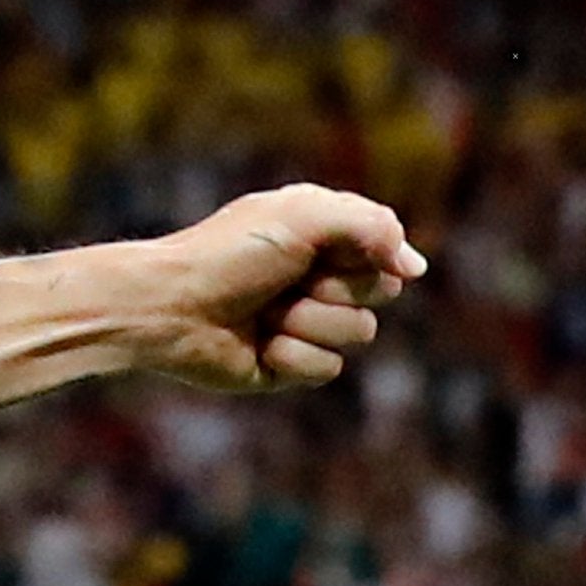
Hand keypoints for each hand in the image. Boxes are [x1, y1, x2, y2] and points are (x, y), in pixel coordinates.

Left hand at [119, 183, 426, 391]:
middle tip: (287, 281)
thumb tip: (416, 267)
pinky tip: (258, 345)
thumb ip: (369, 226)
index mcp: (320, 233)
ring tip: (266, 314)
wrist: (169, 308)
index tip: (327, 253)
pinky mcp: (290, 364)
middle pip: (380, 292)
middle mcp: (316, 275)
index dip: (366, 256)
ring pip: (358, 333)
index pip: (384, 249)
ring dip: (309, 323)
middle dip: (335, 290)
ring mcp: (305, 321)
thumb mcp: (299, 217)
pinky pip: (329, 368)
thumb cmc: (227, 254)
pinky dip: (293, 356)